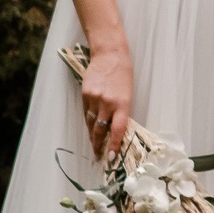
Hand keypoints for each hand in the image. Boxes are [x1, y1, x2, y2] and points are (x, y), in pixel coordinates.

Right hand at [81, 45, 133, 160]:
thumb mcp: (128, 93)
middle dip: (99, 145)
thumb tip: (115, 129)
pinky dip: (89, 122)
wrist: (110, 55)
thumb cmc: (124, 74)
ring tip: (95, 147)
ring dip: (93, 137)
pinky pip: (86, 113)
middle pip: (100, 130)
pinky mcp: (85, 95)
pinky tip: (90, 128)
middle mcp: (107, 103)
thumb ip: (121, 111)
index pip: (117, 130)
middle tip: (99, 156)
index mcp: (123, 103)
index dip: (113, 145)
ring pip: (91, 124)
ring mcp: (94, 99)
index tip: (110, 157)